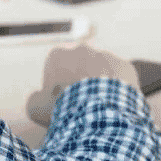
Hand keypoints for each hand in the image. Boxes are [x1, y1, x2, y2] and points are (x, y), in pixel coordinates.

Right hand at [26, 44, 140, 127]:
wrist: (97, 111)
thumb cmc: (63, 108)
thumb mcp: (35, 107)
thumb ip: (35, 98)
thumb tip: (39, 97)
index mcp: (58, 55)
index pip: (54, 69)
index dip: (55, 86)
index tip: (59, 102)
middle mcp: (82, 50)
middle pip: (79, 67)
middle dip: (79, 81)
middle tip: (81, 104)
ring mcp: (106, 55)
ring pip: (101, 71)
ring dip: (99, 84)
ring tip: (99, 106)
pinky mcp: (125, 66)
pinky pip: (120, 78)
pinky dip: (117, 89)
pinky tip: (114, 104)